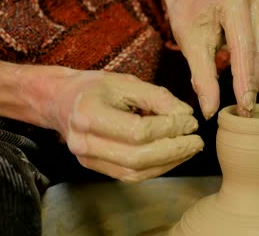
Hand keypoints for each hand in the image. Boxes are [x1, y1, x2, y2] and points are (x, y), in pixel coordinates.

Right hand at [45, 70, 203, 182]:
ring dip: (168, 163)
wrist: (61, 101)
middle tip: (197, 141)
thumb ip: (157, 97)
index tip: (190, 121)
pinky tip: (173, 157)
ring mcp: (87, 159)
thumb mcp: (125, 82)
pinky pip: (130, 176)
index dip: (169, 128)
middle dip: (173, 150)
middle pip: (137, 157)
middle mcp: (83, 142)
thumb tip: (186, 116)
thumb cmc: (94, 87)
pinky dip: (156, 168)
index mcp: (88, 114)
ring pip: (135, 172)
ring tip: (190, 149)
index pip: (138, 130)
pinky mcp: (94, 167)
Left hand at [164, 0, 258, 117]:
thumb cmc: (192, 19)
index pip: (244, 47)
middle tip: (246, 106)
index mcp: (232, 1)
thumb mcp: (191, 46)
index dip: (246, 81)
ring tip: (252, 87)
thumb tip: (210, 110)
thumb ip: (202, 78)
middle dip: (256, 82)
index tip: (245, 106)